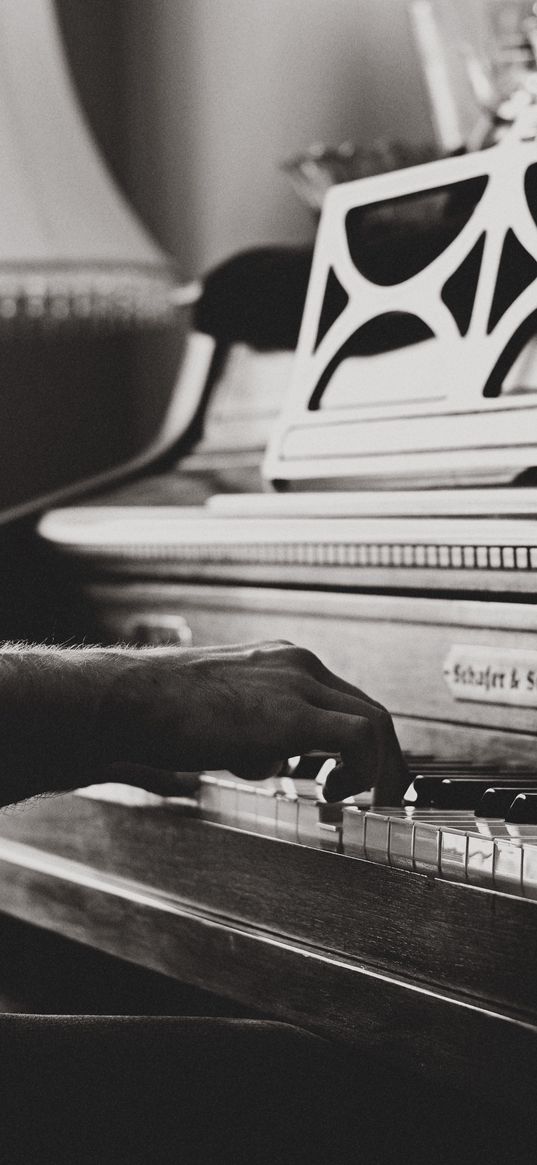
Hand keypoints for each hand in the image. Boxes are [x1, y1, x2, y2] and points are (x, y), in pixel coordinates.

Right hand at [101, 641, 407, 802]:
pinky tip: (335, 794)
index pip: (342, 699)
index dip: (359, 742)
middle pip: (368, 709)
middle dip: (383, 757)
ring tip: (364, 803)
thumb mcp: (220, 722)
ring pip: (375, 722)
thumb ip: (253, 738)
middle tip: (382, 795)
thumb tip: (268, 765)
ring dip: (380, 769)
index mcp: (278, 662)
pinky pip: (360, 738)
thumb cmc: (157, 714)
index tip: (357, 773)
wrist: (126, 701)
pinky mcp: (292, 712)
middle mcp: (295, 664)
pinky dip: (365, 770)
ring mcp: (297, 683)